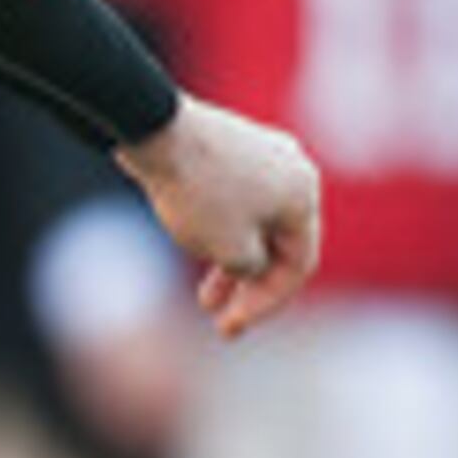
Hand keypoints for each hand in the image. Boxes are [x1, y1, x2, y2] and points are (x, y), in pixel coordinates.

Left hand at [114, 95, 322, 339]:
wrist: (154, 129)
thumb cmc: (196, 191)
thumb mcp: (230, 250)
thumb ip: (251, 269)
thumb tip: (248, 266)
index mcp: (304, 195)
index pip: (300, 264)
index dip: (268, 303)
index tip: (230, 327)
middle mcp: (293, 171)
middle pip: (279, 243)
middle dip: (250, 286)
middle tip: (221, 321)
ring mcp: (262, 155)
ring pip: (254, 223)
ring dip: (232, 263)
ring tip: (205, 299)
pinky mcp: (230, 148)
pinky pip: (235, 201)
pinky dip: (220, 230)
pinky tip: (196, 248)